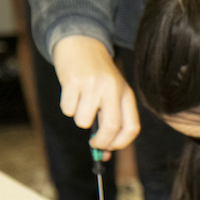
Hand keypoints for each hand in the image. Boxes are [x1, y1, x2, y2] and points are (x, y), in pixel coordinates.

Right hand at [52, 36, 140, 150]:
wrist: (81, 44)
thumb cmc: (98, 76)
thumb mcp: (112, 94)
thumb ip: (111, 120)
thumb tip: (104, 155)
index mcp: (126, 93)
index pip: (132, 127)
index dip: (120, 143)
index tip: (110, 148)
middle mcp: (113, 89)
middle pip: (111, 128)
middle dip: (101, 142)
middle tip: (94, 143)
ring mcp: (93, 85)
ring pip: (84, 121)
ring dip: (80, 118)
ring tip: (81, 102)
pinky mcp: (73, 81)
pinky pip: (68, 110)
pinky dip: (67, 107)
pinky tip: (72, 92)